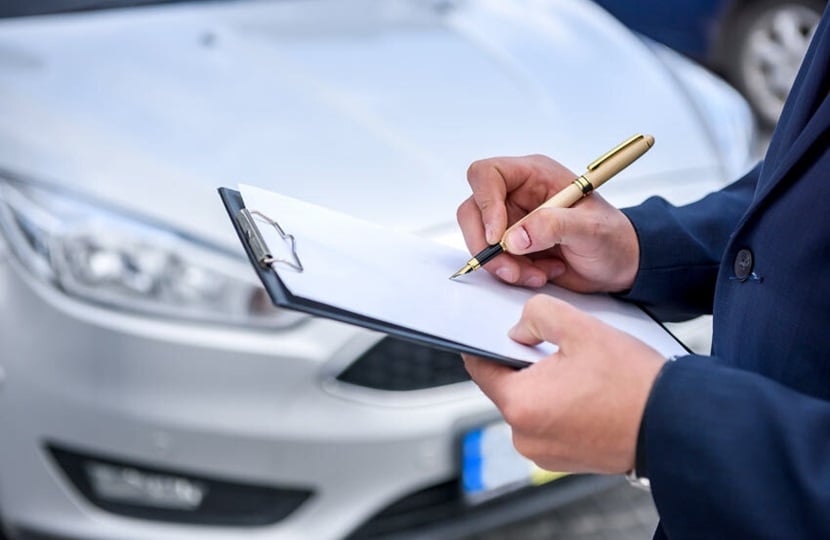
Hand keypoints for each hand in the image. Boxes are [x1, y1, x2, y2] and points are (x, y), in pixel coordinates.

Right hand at [457, 155, 639, 292]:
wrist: (619, 263)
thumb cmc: (612, 237)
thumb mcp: (591, 229)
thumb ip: (554, 227)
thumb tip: (514, 238)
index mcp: (534, 174)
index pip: (487, 175)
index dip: (485, 203)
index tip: (497, 236)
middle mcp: (516, 193)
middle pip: (473, 210)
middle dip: (487, 245)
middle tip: (511, 269)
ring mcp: (511, 220)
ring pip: (479, 239)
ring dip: (503, 265)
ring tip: (538, 274)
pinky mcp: (511, 245)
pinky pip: (493, 260)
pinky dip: (512, 273)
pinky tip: (542, 274)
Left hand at [463, 295, 664, 473]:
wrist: (675, 426)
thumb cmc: (633, 384)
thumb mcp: (581, 328)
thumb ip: (537, 315)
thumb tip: (519, 329)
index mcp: (520, 405)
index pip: (480, 368)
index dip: (483, 344)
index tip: (490, 332)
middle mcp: (525, 437)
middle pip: (507, 387)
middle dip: (525, 364)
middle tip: (557, 348)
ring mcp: (544, 453)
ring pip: (530, 405)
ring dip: (545, 385)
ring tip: (580, 373)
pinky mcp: (563, 460)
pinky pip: (549, 423)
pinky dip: (560, 406)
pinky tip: (587, 393)